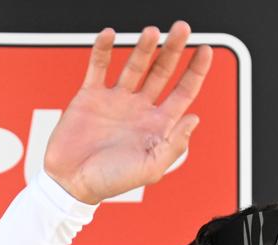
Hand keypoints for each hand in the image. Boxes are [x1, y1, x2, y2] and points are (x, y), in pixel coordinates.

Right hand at [42, 22, 211, 204]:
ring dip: (144, 47)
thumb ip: (174, 144)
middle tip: (182, 28)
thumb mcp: (151, 168)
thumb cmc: (110, 182)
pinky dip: (103, 50)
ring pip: (134, 65)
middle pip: (162, 71)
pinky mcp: (90, 96)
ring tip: (151, 32)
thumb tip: (194, 118)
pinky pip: (98, 67)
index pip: (183, 92)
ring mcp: (115, 100)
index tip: (205, 50)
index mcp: (157, 126)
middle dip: (173, 49)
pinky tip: (109, 35)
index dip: (196, 71)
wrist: (71, 183)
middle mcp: (139, 109)